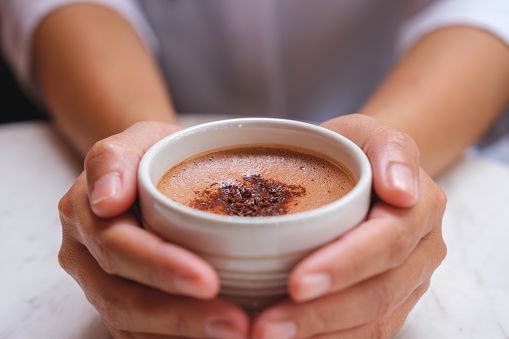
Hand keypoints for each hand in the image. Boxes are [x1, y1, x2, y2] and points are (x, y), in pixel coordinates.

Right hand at [58, 121, 249, 337]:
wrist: (150, 170)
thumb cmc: (154, 154)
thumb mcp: (139, 137)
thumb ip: (114, 158)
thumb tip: (105, 200)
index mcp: (84, 212)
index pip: (118, 247)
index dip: (160, 267)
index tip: (208, 280)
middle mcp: (85, 255)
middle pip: (122, 297)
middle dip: (179, 315)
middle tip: (234, 323)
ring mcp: (100, 283)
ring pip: (131, 323)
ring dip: (182, 334)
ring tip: (235, 332)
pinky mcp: (120, 302)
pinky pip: (140, 334)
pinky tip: (213, 337)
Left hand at [251, 114, 446, 337]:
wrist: (365, 172)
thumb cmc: (355, 151)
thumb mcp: (367, 132)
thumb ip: (390, 149)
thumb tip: (401, 189)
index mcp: (419, 207)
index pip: (386, 243)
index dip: (344, 265)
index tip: (296, 282)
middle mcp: (422, 250)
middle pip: (378, 292)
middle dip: (321, 313)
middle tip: (267, 325)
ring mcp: (410, 280)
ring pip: (373, 320)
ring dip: (320, 334)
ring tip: (268, 336)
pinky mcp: (393, 301)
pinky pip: (369, 331)